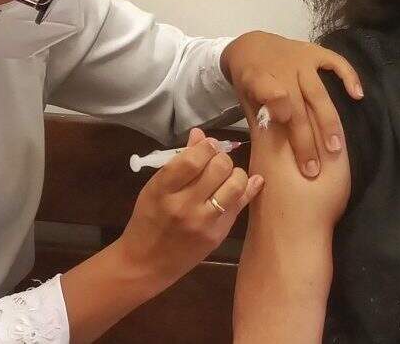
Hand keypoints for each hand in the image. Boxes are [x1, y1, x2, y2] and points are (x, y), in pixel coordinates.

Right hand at [116, 128, 263, 285]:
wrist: (146, 263)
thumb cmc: (147, 220)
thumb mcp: (154, 188)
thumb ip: (179, 162)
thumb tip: (200, 136)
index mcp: (163, 190)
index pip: (193, 160)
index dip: (206, 146)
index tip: (208, 145)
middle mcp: (184, 206)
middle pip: (219, 168)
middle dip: (222, 158)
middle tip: (217, 161)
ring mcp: (203, 223)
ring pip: (236, 185)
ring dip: (236, 173)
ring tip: (227, 176)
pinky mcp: (217, 235)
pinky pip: (240, 205)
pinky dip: (248, 189)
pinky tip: (253, 180)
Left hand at [221, 31, 362, 177]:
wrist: (251, 46)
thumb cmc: (249, 81)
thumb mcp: (244, 98)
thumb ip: (258, 118)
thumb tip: (270, 154)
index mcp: (256, 78)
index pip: (268, 92)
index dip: (277, 107)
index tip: (285, 124)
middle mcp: (281, 67)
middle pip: (296, 106)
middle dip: (304, 139)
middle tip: (312, 170)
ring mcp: (300, 58)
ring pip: (317, 92)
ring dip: (327, 122)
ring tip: (335, 148)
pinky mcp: (315, 51)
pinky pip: (336, 62)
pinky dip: (349, 77)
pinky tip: (358, 96)